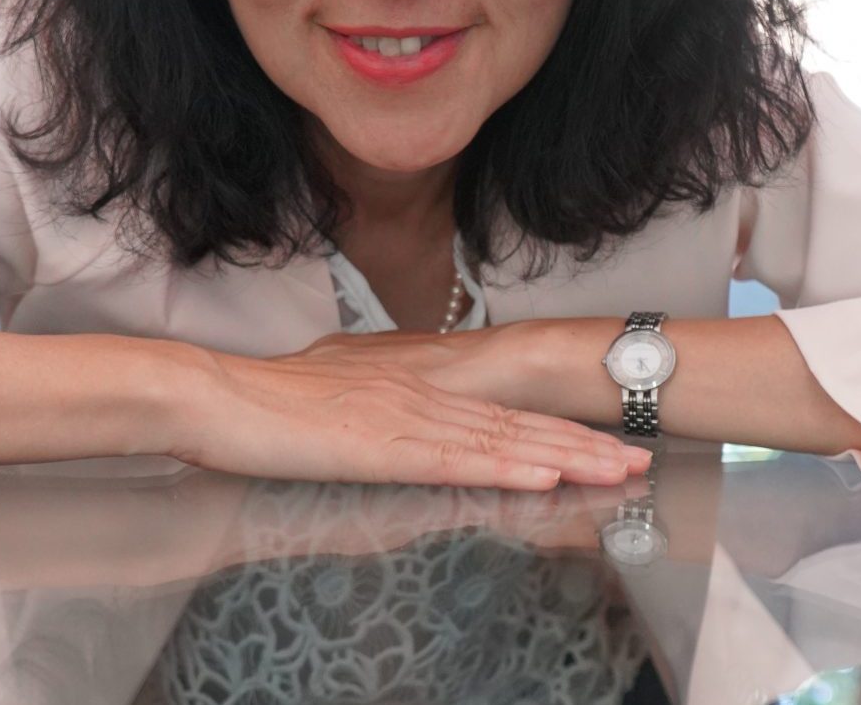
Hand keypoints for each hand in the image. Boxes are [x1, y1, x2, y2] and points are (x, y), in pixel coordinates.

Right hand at [162, 341, 652, 491]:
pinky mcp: (383, 446)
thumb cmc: (265, 401)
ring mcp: (405, 418)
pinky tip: (543, 475)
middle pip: (516, 423)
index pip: (497, 410)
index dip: (554, 425)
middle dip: (583, 444)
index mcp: (410, 385)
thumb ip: (374, 398)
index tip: (603, 439)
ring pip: (501, 440)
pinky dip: (506, 466)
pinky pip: (457, 460)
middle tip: (641, 459)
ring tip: (618, 470)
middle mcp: (420, 395)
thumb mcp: (332, 390)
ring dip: (565, 457)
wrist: (219, 396)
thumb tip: (393, 408)